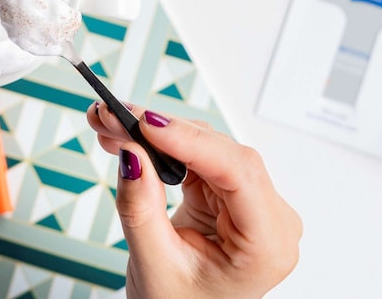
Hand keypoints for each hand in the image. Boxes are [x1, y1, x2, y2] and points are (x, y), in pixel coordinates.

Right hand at [87, 103, 301, 298]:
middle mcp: (271, 219)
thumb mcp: (155, 266)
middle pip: (221, 154)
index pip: (238, 173)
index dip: (192, 141)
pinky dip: (161, 148)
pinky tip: (129, 138)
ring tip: (110, 125)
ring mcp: (253, 204)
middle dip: (163, 133)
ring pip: (206, 149)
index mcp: (268, 245)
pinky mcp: (230, 194)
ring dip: (157, 135)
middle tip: (113, 116)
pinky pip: (196, 158)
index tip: (146, 123)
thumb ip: (142, 208)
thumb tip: (131, 151)